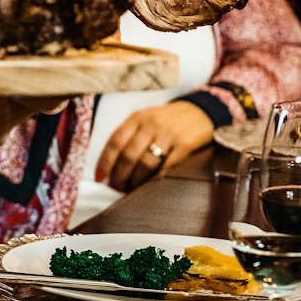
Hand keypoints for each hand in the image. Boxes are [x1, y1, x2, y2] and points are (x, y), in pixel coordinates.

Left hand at [94, 100, 212, 193]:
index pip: (115, 141)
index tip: (100, 177)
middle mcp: (151, 124)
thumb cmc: (167, 121)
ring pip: (146, 163)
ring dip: (136, 181)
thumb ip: (130, 136)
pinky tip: (151, 187)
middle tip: (117, 188)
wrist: (201, 110)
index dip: (105, 162)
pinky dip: (156, 179)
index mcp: (137, 118)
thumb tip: (111, 166)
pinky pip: (167, 166)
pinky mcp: (185, 144)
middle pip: (129, 155)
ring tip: (132, 189)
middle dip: (120, 176)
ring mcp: (168, 134)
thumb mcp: (146, 119)